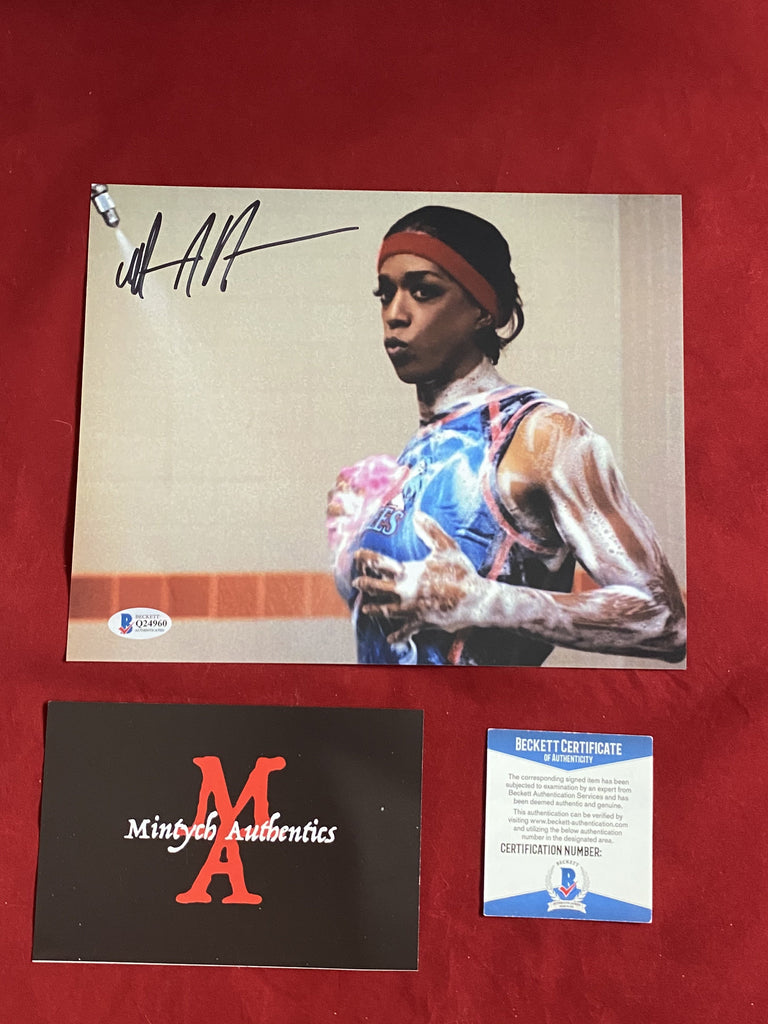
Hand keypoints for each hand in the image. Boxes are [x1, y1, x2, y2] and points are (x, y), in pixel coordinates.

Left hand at [352, 512, 491, 642]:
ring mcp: (411, 609)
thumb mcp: (446, 547)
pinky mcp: (421, 622)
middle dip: (366, 584)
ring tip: (366, 609)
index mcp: (409, 571)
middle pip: (378, 588)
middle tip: (356, 582)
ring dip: (375, 609)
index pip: (381, 563)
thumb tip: (417, 514)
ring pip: (386, 610)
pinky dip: (398, 635)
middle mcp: (406, 591)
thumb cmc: (461, 572)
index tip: (356, 555)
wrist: (475, 599)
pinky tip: (391, 639)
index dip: (367, 558)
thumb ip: (430, 531)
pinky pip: (405, 630)